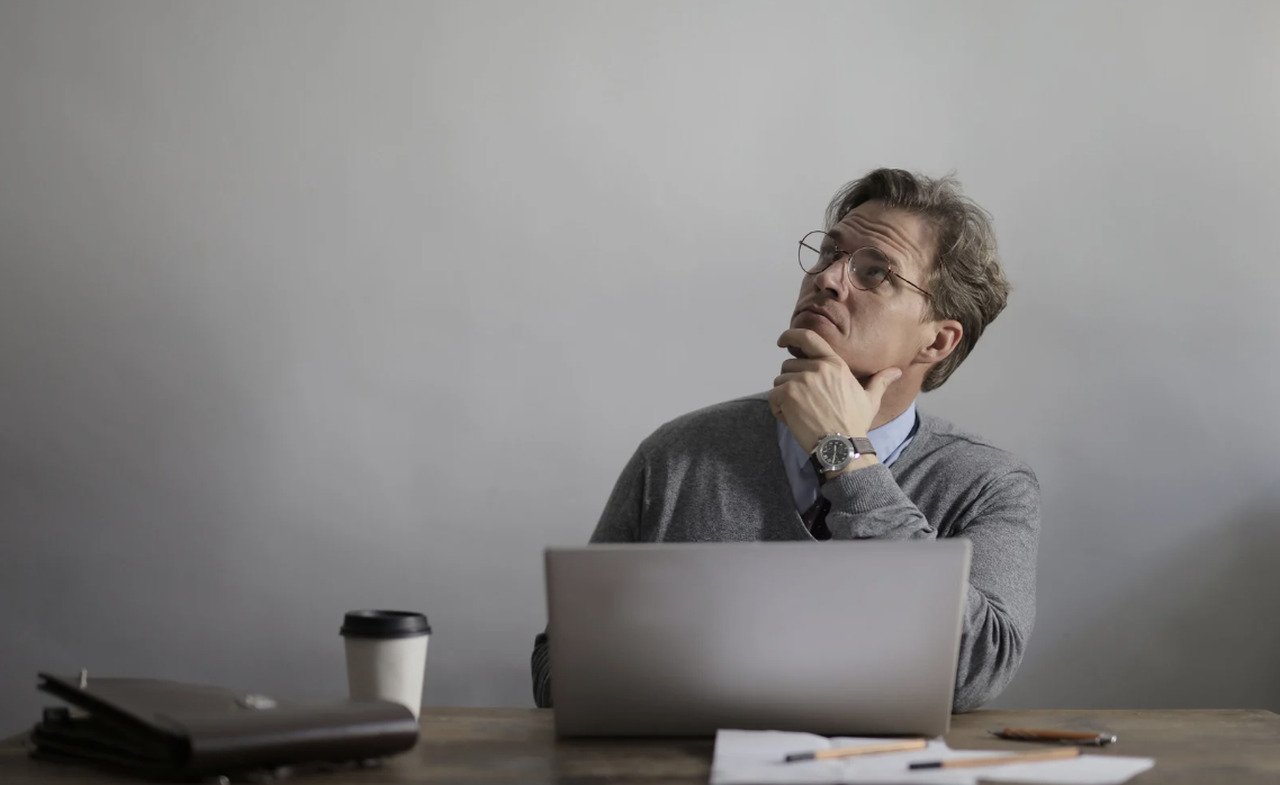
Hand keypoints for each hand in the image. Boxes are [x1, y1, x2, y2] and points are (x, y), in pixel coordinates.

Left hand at [769, 328, 902, 452]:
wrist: (841, 445)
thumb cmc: (855, 423)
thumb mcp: (871, 399)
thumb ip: (880, 381)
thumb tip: (897, 371)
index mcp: (834, 364)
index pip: (809, 338)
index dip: (791, 335)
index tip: (783, 340)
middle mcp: (817, 367)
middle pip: (788, 365)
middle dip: (791, 382)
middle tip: (805, 402)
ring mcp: (801, 380)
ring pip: (779, 382)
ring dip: (785, 397)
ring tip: (802, 413)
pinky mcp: (788, 394)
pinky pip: (773, 397)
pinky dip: (778, 409)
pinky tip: (793, 420)